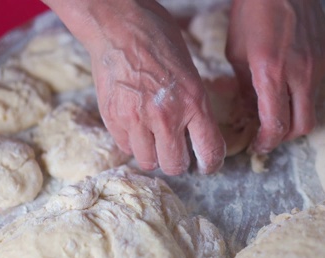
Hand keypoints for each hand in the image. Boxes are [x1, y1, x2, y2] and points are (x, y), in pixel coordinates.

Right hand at [44, 0, 225, 174]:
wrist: (118, 25)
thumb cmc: (158, 41)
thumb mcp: (190, 73)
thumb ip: (194, 106)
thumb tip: (197, 135)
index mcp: (193, 102)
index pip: (209, 151)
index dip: (211, 164)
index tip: (207, 165)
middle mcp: (166, 115)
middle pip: (175, 166)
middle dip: (178, 162)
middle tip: (176, 152)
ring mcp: (137, 119)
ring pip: (148, 162)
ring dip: (153, 155)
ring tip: (153, 139)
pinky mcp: (113, 118)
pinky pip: (126, 147)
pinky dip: (132, 142)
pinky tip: (135, 125)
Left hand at [227, 0, 324, 153]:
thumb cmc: (251, 13)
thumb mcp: (237, 54)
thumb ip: (246, 88)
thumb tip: (250, 112)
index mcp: (271, 72)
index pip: (276, 125)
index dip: (266, 143)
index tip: (258, 145)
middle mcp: (301, 71)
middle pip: (303, 126)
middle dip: (286, 136)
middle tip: (271, 133)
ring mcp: (319, 62)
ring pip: (311, 102)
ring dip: (294, 108)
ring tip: (278, 95)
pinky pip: (318, 80)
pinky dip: (303, 84)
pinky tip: (291, 69)